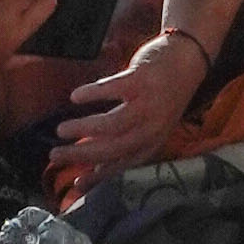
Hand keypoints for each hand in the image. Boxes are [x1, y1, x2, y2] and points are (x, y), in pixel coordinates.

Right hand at [51, 23, 210, 178]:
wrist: (187, 60)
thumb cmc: (164, 96)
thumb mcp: (151, 125)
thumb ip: (127, 144)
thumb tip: (97, 166)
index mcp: (152, 142)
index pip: (123, 164)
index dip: (99, 176)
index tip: (76, 182)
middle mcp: (151, 127)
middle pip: (112, 148)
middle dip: (81, 155)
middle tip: (56, 155)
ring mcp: (147, 103)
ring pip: (111, 124)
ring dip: (83, 129)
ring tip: (61, 130)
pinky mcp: (140, 79)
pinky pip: (111, 89)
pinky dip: (92, 93)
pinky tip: (75, 97)